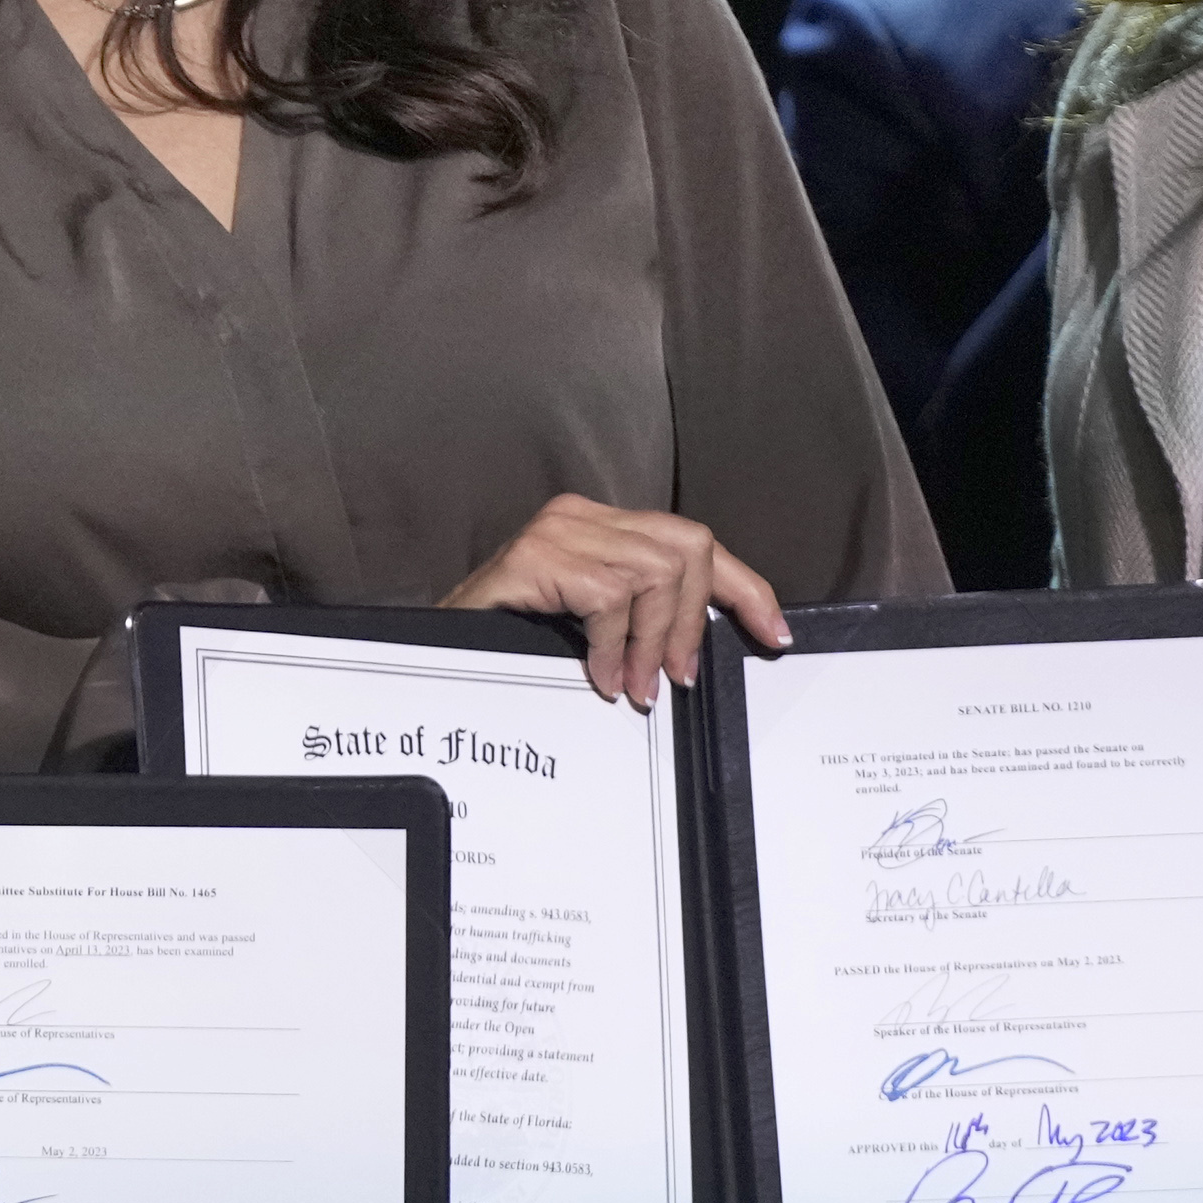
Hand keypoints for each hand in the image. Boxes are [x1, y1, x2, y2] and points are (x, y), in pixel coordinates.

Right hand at [440, 493, 787, 706]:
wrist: (430, 648)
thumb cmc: (504, 640)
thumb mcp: (588, 626)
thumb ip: (637, 619)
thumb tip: (695, 651)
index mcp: (601, 527)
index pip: (695, 543)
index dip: (745, 588)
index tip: (772, 634)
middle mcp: (582, 515)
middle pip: (688, 549)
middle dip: (694, 622)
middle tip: (676, 677)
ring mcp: (559, 530)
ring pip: (657, 573)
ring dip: (654, 642)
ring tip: (638, 687)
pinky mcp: (536, 555)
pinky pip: (609, 598)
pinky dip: (615, 648)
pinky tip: (603, 678)